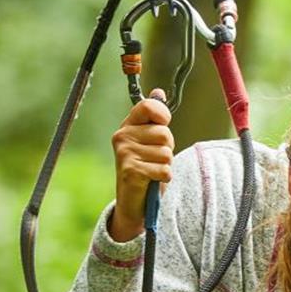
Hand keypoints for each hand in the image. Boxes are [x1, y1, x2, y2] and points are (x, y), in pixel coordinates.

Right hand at [109, 88, 173, 241]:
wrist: (134, 200)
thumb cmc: (146, 166)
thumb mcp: (151, 140)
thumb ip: (155, 119)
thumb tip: (158, 92)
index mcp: (128, 125)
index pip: (149, 106)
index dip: (163, 115)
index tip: (163, 124)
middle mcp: (122, 136)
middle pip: (164, 134)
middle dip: (168, 148)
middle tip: (155, 158)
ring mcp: (125, 153)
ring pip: (166, 153)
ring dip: (165, 165)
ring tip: (152, 169)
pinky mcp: (131, 171)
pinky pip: (164, 170)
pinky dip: (164, 177)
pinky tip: (152, 180)